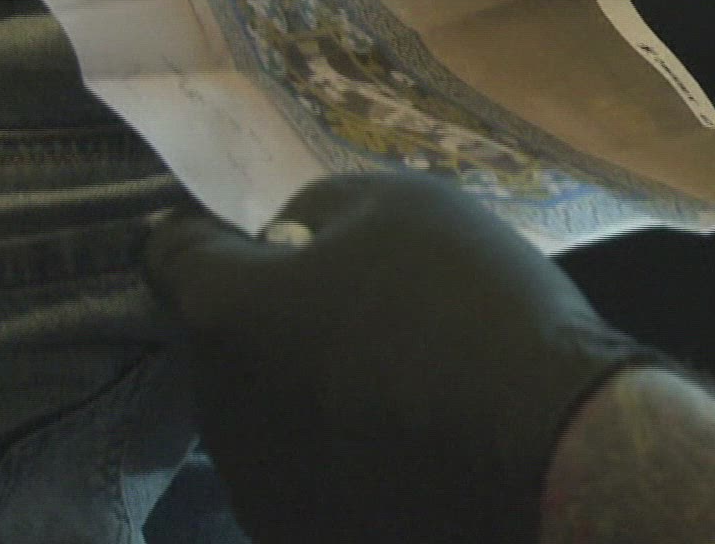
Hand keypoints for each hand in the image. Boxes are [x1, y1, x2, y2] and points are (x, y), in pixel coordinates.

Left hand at [145, 172, 653, 543]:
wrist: (545, 449)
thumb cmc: (468, 305)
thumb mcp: (403, 204)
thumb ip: (323, 209)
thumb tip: (293, 238)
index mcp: (225, 312)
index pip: (170, 255)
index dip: (205, 234)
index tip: (245, 232)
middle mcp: (217, 408)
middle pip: (226, 343)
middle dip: (274, 320)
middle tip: (359, 309)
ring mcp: (259, 486)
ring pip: (264, 417)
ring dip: (306, 393)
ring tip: (396, 384)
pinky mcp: (303, 536)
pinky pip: (309, 478)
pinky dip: (343, 457)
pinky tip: (410, 445)